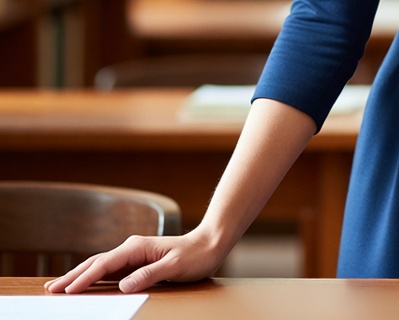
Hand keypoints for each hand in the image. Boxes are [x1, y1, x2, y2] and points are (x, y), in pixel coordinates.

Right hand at [44, 228, 226, 293]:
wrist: (210, 243)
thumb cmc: (196, 255)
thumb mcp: (175, 267)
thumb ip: (150, 275)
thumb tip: (124, 285)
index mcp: (137, 247)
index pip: (104, 264)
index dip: (84, 278)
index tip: (66, 291)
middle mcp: (132, 248)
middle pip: (96, 262)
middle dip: (72, 276)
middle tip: (50, 290)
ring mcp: (133, 254)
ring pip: (100, 265)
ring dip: (79, 276)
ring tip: (59, 286)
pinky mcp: (137, 262)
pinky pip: (110, 270)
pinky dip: (93, 277)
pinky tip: (85, 284)